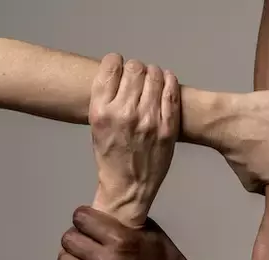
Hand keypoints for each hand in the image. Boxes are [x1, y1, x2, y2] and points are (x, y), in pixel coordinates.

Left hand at [51, 206, 193, 259]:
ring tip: (80, 258)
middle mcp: (106, 259)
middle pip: (68, 239)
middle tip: (84, 240)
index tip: (87, 222)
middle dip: (76, 236)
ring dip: (70, 256)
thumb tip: (104, 213)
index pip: (81, 218)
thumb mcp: (150, 231)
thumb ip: (124, 222)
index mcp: (120, 238)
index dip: (83, 218)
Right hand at [88, 54, 179, 225]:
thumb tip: (120, 73)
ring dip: (153, 73)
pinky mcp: (167, 127)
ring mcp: (148, 120)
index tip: (119, 68)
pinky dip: (169, 81)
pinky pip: (172, 92)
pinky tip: (166, 81)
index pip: (111, 66)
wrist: (128, 187)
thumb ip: (106, 99)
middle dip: (136, 69)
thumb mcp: (96, 126)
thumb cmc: (111, 158)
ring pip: (155, 75)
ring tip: (152, 79)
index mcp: (101, 111)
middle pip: (135, 68)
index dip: (116, 63)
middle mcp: (124, 113)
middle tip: (137, 76)